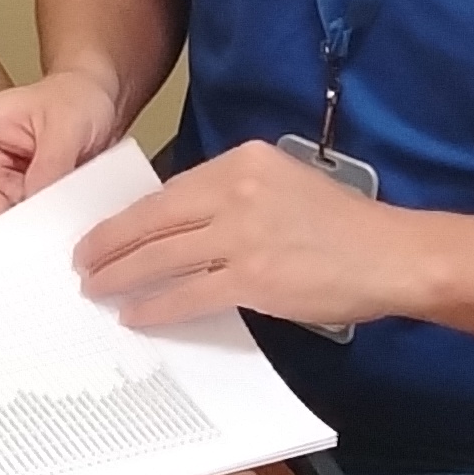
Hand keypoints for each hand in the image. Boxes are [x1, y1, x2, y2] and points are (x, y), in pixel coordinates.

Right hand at [0, 70, 118, 230]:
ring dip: (25, 233)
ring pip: (1, 227)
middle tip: (29, 239)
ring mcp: (4, 188)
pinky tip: (62, 226)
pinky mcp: (26, 203)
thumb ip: (50, 164)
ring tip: (56, 225)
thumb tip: (36, 204)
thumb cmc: (73, 97)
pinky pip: (26, 228)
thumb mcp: (66, 123)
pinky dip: (41, 233)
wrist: (98, 103)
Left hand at [74, 138, 412, 332]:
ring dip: (121, 276)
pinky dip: (156, 306)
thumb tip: (184, 228)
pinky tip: (137, 314)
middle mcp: (237, 190)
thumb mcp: (285, 183)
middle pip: (154, 221)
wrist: (392, 253)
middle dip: (109, 245)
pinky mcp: (253, 278)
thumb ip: (236, 196)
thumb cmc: (344, 225)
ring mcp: (243, 234)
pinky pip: (188, 294)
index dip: (130, 217)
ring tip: (97, 288)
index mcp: (244, 161)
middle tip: (81, 263)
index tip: (104, 232)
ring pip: (162, 257)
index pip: (169, 191)